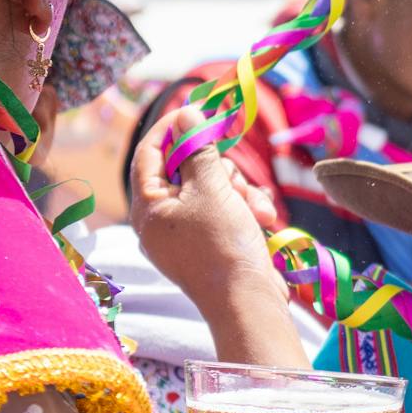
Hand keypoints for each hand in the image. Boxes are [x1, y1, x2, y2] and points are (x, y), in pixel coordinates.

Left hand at [130, 107, 284, 314]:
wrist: (248, 301)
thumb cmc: (223, 244)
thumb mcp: (212, 188)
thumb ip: (198, 148)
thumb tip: (185, 113)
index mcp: (147, 207)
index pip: (149, 153)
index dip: (171, 128)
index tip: (197, 111)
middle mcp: (160, 221)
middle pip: (186, 170)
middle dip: (219, 169)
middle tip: (236, 177)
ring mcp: (185, 236)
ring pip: (211, 191)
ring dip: (239, 192)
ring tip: (260, 210)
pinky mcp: (210, 247)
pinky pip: (223, 214)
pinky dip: (243, 211)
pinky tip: (264, 220)